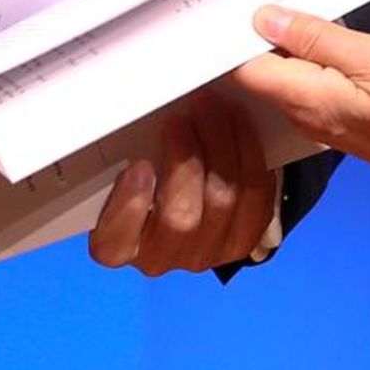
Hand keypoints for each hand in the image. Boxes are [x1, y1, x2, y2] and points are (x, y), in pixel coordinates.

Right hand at [88, 90, 276, 275]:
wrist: (182, 187)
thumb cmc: (143, 170)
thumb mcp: (123, 165)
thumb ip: (123, 155)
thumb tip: (129, 117)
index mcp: (116, 245)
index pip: (114, 242)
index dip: (129, 206)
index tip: (139, 165)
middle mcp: (159, 258)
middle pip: (180, 217)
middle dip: (186, 158)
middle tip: (183, 117)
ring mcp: (203, 255)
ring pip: (221, 203)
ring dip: (221, 147)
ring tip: (214, 110)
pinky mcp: (241, 242)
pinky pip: (255, 201)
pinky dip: (249, 159)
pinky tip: (239, 130)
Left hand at [233, 5, 369, 192]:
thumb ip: (315, 39)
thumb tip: (264, 19)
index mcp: (306, 100)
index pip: (242, 71)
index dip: (230, 39)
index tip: (229, 6)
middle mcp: (303, 117)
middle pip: (258, 75)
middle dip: (251, 39)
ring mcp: (318, 123)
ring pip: (281, 80)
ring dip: (277, 49)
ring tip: (278, 10)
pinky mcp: (335, 122)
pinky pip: (303, 88)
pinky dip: (299, 63)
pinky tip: (308, 41)